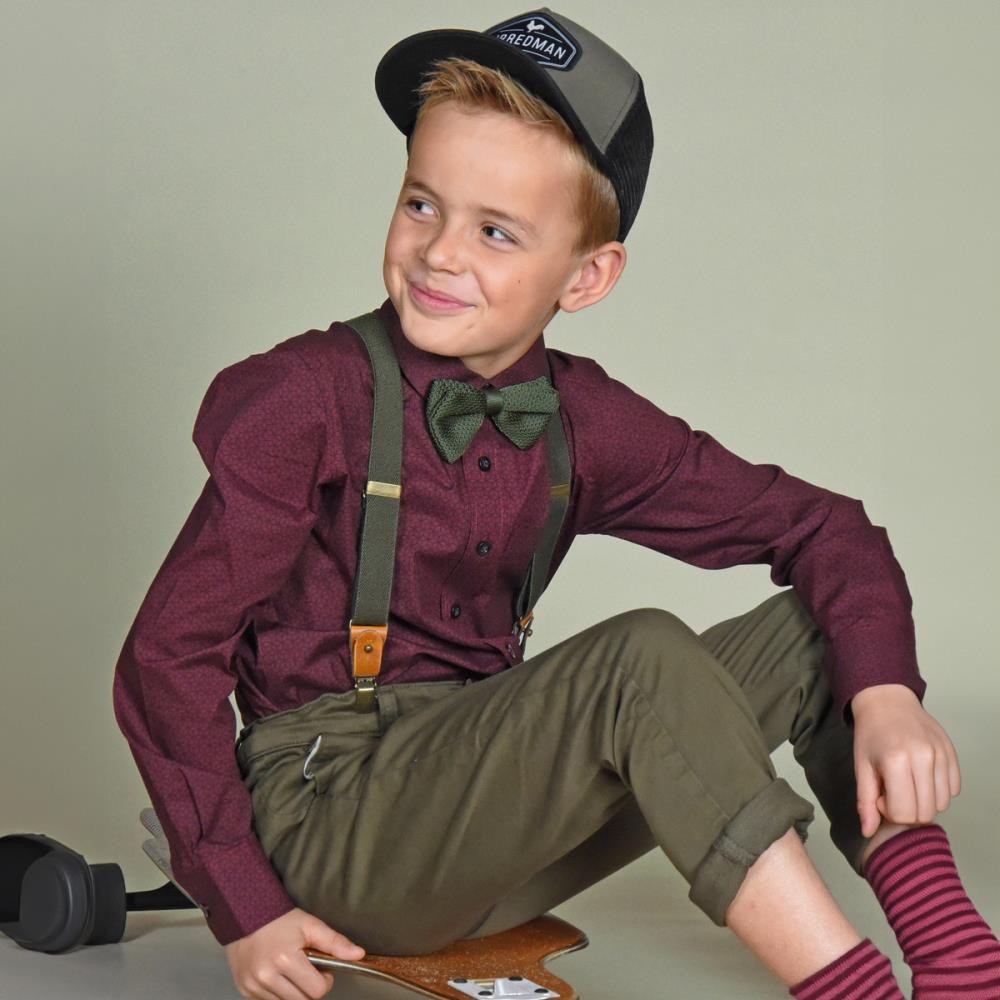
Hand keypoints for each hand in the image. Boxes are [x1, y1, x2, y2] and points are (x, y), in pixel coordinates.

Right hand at [224, 906, 365, 998]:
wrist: (244, 913)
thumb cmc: (278, 919)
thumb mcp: (310, 925)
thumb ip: (335, 942)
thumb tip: (358, 954)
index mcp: (285, 959)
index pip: (317, 990)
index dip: (325, 981)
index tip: (322, 969)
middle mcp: (267, 975)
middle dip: (310, 988)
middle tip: (307, 968)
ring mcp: (254, 984)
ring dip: (293, 992)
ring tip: (292, 970)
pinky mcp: (245, 989)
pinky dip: (277, 992)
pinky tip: (277, 974)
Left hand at [851, 683, 961, 837]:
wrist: (887, 701)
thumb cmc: (871, 734)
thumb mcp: (861, 766)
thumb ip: (865, 801)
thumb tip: (868, 831)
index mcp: (896, 761)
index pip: (905, 813)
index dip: (890, 812)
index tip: (881, 795)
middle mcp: (924, 758)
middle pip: (926, 813)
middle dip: (908, 809)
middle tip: (893, 790)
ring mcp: (941, 754)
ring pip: (942, 804)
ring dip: (924, 800)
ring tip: (907, 781)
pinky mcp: (952, 753)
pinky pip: (953, 789)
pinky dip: (938, 789)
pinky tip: (921, 775)